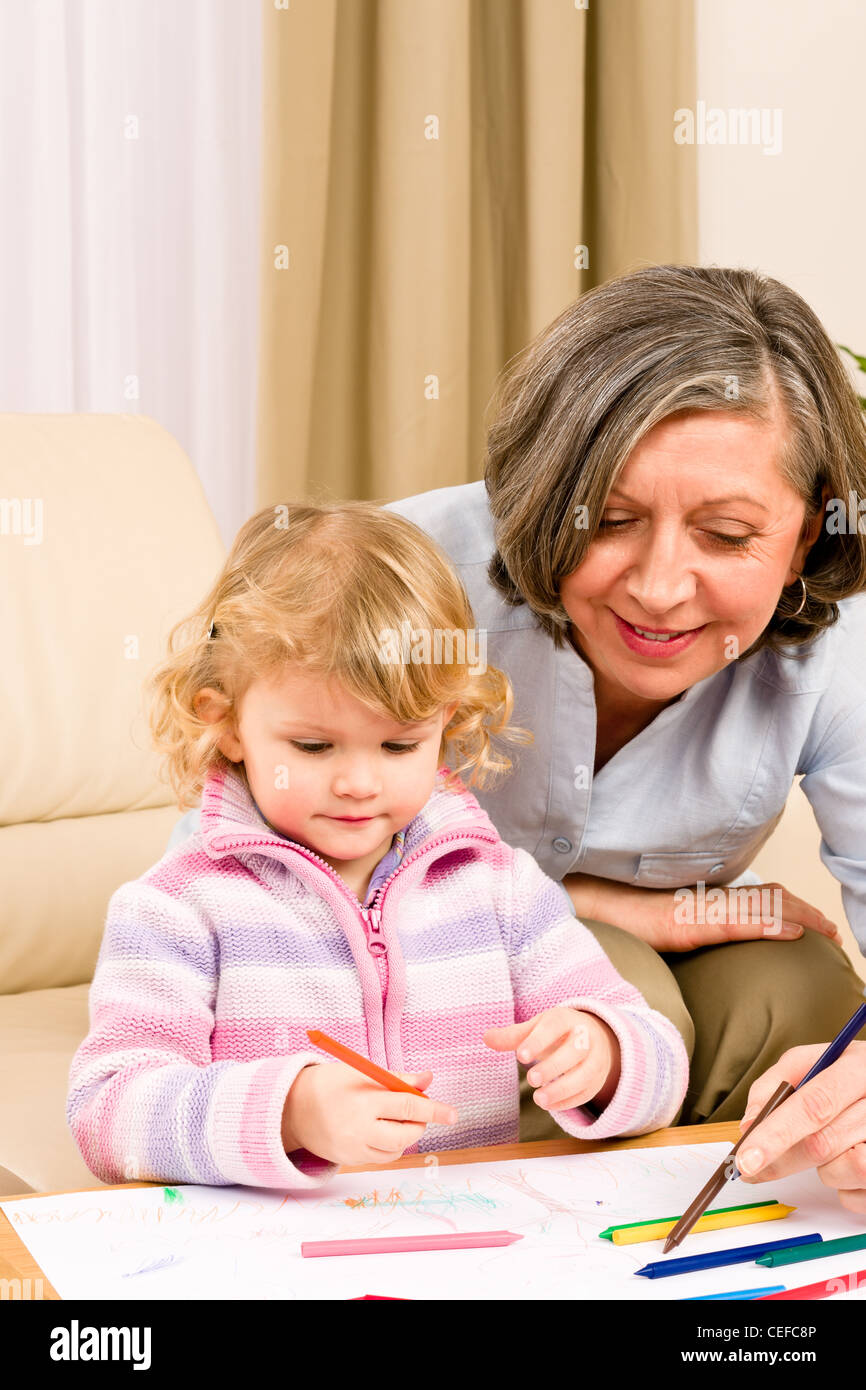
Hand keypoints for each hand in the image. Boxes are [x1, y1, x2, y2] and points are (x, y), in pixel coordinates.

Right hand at [282, 1063, 457, 1166]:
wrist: (294, 1108)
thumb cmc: (333, 1084)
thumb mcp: (364, 1073)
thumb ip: (398, 1079)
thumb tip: (429, 1080)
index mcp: (364, 1101)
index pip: (408, 1108)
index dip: (434, 1110)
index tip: (452, 1114)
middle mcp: (359, 1129)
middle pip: (404, 1136)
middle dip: (418, 1124)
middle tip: (415, 1111)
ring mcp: (353, 1149)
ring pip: (395, 1150)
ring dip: (404, 1136)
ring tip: (393, 1118)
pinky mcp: (350, 1160)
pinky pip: (381, 1158)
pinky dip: (390, 1146)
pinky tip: (380, 1131)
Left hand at [483, 1007, 620, 1110]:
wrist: (595, 1037)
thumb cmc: (557, 1032)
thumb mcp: (537, 1027)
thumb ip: (513, 1035)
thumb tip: (486, 1038)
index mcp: (566, 1019)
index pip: (554, 1027)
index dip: (538, 1041)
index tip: (520, 1055)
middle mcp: (585, 1038)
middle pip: (574, 1051)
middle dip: (554, 1067)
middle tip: (531, 1079)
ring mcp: (595, 1060)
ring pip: (585, 1075)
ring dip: (562, 1089)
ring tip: (539, 1099)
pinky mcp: (597, 1081)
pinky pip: (586, 1093)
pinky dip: (569, 1101)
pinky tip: (549, 1104)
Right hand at [563, 873, 840, 953]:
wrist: (589, 910)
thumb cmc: (621, 923)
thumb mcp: (667, 929)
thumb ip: (692, 930)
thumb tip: (708, 943)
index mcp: (704, 901)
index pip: (758, 897)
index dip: (792, 906)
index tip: (817, 923)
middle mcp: (706, 900)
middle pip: (769, 899)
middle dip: (806, 913)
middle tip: (834, 931)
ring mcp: (698, 910)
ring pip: (761, 909)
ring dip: (800, 918)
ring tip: (826, 931)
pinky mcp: (688, 923)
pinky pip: (737, 925)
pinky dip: (770, 927)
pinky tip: (793, 933)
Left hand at [735, 1041, 865, 1214]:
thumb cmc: (845, 1074)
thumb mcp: (812, 1061)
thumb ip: (775, 1083)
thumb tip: (750, 1124)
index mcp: (859, 1069)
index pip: (814, 1106)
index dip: (775, 1134)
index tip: (746, 1158)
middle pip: (821, 1144)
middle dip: (779, 1160)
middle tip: (751, 1166)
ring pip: (838, 1172)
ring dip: (820, 1168)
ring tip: (829, 1146)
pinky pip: (854, 1195)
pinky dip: (840, 1185)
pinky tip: (845, 1160)